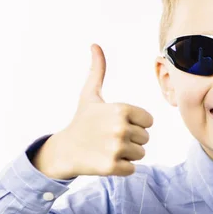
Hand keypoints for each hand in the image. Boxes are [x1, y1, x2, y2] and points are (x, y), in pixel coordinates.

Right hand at [40, 44, 153, 178]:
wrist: (63, 150)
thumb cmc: (81, 120)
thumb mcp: (90, 94)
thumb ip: (98, 70)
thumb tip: (95, 45)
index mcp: (121, 109)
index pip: (148, 121)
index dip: (135, 124)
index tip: (116, 124)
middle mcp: (120, 127)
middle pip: (145, 138)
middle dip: (130, 140)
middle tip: (109, 138)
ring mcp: (116, 148)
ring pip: (140, 154)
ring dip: (126, 154)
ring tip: (107, 149)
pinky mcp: (112, 166)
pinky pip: (132, 169)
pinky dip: (121, 168)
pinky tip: (105, 161)